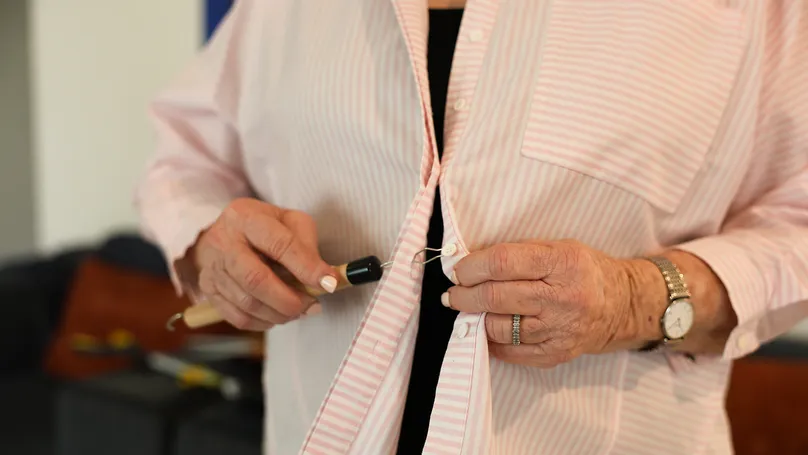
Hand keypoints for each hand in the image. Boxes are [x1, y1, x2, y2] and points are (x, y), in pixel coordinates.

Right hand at [188, 198, 336, 330]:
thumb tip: (324, 279)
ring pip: (247, 303)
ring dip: (279, 314)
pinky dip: (263, 322)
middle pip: (255, 279)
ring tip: (298, 310)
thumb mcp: (290, 221)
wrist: (226, 232)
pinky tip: (277, 315)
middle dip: (289, 299)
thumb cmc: (265, 228)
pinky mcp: (208, 289)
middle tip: (311, 304)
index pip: (279, 244)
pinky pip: (237, 317)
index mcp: (246, 217)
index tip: (329, 284)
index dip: (306, 267)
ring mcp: (212, 267)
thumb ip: (307, 246)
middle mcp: (223, 241)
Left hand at [443, 240, 636, 367]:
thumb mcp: (559, 248)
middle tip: (452, 294)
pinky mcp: (556, 354)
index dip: (472, 267)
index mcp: (563, 262)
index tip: (458, 270)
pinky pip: (510, 351)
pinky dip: (491, 340)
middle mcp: (563, 298)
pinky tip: (486, 329)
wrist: (621, 304)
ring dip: (475, 318)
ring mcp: (560, 329)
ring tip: (469, 310)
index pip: (503, 263)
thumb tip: (471, 265)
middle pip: (497, 297)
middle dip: (465, 295)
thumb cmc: (583, 271)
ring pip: (499, 326)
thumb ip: (518, 254)